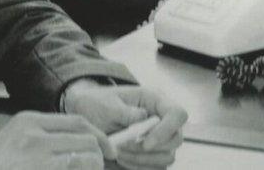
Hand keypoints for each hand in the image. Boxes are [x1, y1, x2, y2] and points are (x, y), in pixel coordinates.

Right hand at [0, 111, 110, 169]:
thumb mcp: (15, 139)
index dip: (97, 135)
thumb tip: (81, 141)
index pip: (77, 122)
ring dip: (93, 167)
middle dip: (99, 154)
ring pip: (86, 157)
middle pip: (86, 139)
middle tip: (100, 166)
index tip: (107, 149)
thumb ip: (42, 134)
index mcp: (30, 121)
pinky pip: (76, 168)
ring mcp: (38, 155)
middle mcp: (35, 134)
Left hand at [61, 81, 187, 168]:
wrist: (85, 115)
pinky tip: (121, 159)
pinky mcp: (151, 153)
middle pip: (176, 139)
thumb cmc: (96, 104)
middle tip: (123, 149)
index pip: (177, 114)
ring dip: (142, 160)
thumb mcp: (106, 104)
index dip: (167, 130)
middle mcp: (161, 119)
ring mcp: (158, 137)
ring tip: (118, 154)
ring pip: (167, 157)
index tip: (145, 143)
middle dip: (150, 150)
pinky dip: (139, 166)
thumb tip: (143, 118)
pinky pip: (156, 166)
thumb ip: (125, 111)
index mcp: (154, 100)